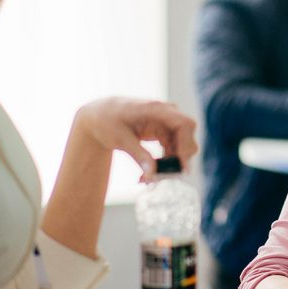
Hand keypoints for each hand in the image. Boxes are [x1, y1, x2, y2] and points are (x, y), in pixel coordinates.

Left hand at [73, 98, 196, 177]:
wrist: (100, 115)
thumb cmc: (108, 121)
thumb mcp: (120, 139)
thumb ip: (138, 155)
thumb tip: (152, 174)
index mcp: (157, 109)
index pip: (184, 124)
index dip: (187, 145)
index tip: (181, 166)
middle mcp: (167, 114)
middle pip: (187, 137)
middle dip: (178, 160)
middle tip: (162, 178)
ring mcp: (167, 123)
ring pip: (181, 147)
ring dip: (170, 165)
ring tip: (147, 179)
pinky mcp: (164, 132)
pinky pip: (173, 150)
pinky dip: (164, 164)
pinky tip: (148, 173)